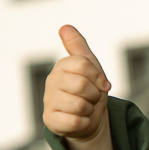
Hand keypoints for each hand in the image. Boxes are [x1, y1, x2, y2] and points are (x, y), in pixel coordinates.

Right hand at [45, 25, 116, 149]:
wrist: (88, 119)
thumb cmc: (89, 91)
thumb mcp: (89, 66)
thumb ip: (78, 46)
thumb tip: (65, 27)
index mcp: (61, 67)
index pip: (83, 64)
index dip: (97, 76)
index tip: (100, 83)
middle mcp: (51, 83)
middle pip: (82, 85)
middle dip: (94, 94)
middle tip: (91, 97)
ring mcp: (49, 102)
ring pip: (80, 105)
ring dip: (90, 109)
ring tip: (85, 108)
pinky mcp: (51, 122)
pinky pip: (76, 122)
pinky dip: (85, 123)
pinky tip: (80, 120)